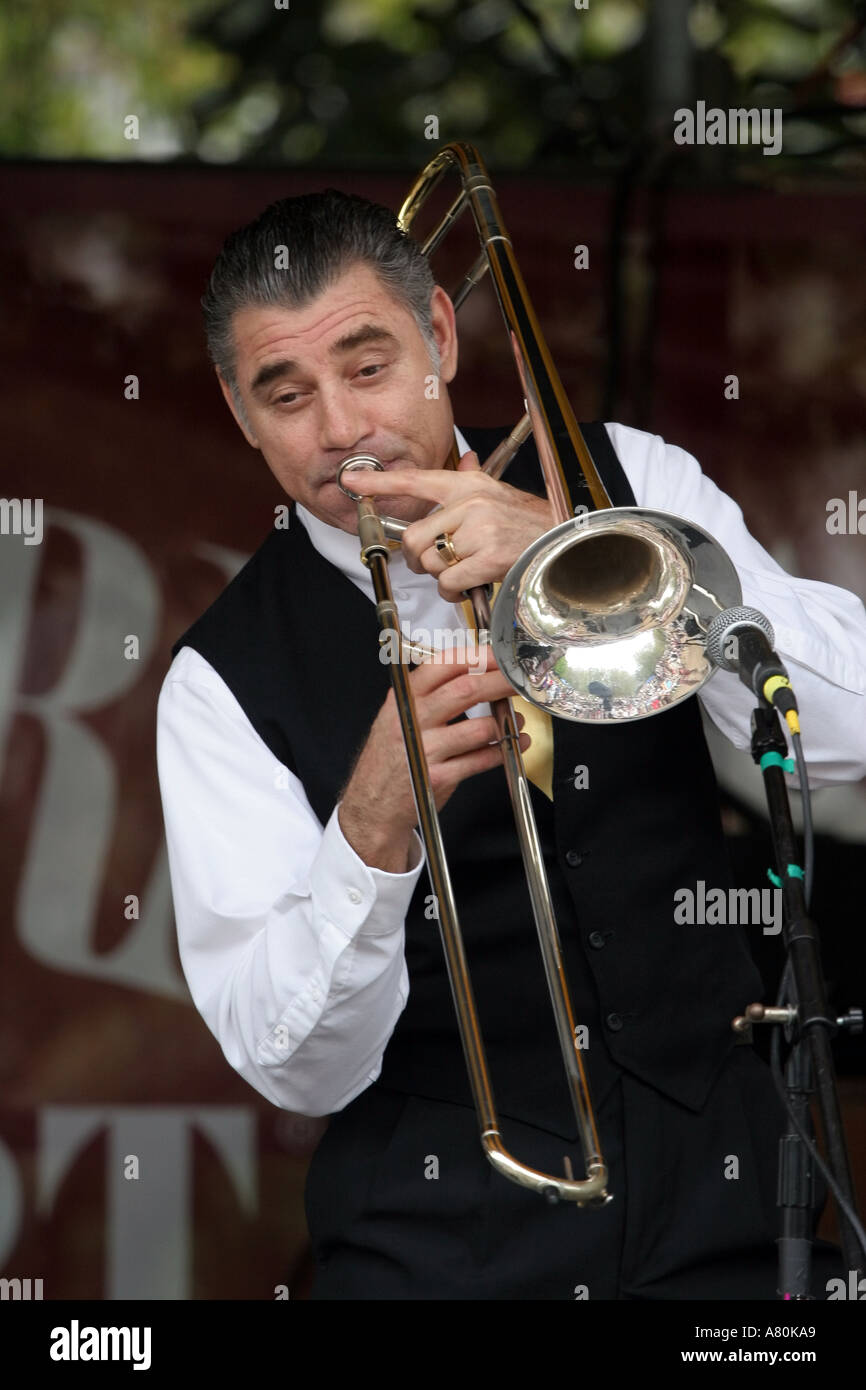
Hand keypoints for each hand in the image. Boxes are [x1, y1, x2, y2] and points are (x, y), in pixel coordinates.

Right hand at [338, 650, 528, 871]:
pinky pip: (482, 759)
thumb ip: (428, 693)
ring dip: (507, 722)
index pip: (443, 664)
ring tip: (517, 718)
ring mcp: (426, 750)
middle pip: (466, 689)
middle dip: (501, 682)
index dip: (478, 656)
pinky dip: (505, 749)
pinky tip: (515, 743)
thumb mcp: (397, 716)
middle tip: (520, 681)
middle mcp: (412, 720)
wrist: (371, 804)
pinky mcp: (439, 777)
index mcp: (403, 698)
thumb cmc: (390, 757)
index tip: (500, 657)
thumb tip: (476, 671)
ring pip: (479, 727)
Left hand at [356, 451, 553, 599]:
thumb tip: (464, 460)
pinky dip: (451, 591)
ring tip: (460, 571)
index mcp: (467, 486)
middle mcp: (471, 504)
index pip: (415, 481)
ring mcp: (480, 531)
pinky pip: (448, 581)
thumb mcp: (498, 493)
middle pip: (413, 537)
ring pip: (430, 562)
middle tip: (432, 561)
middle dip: (416, 558)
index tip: (350, 480)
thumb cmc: (527, 522)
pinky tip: (465, 585)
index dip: (378, 482)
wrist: (563, 540)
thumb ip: (473, 481)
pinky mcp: (489, 558)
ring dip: (439, 576)